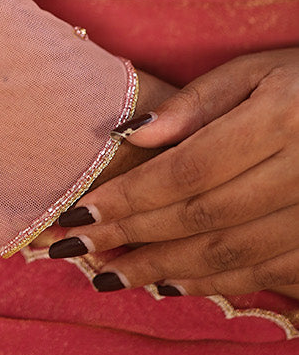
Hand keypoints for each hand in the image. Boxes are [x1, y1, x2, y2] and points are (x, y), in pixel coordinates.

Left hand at [48, 48, 298, 296]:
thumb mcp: (256, 69)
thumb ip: (196, 102)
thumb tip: (130, 136)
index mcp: (280, 121)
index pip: (188, 170)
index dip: (132, 196)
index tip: (80, 212)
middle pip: (204, 219)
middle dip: (134, 239)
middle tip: (76, 251)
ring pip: (233, 256)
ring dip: (166, 271)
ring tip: (112, 275)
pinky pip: (268, 274)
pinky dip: (216, 284)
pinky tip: (173, 284)